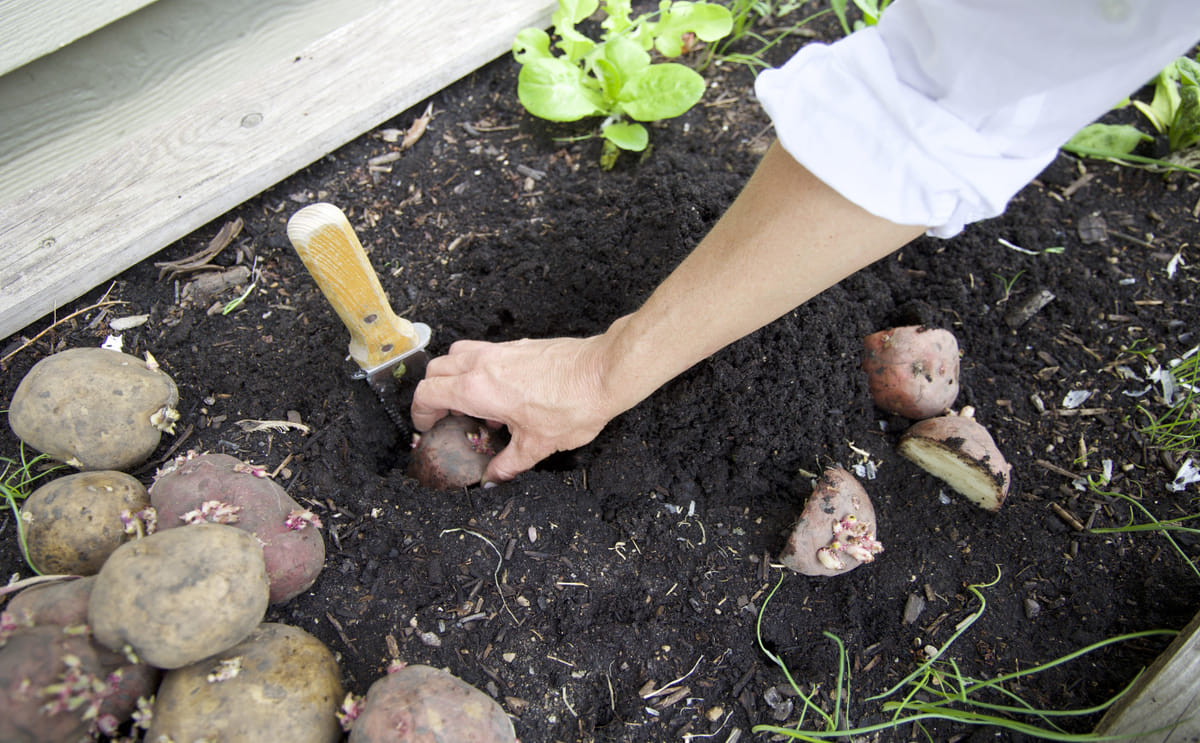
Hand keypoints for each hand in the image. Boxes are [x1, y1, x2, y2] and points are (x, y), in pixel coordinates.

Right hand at [411, 335, 619, 482]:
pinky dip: (478, 369)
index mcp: (477, 389)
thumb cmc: (572, 405)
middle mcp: (482, 364)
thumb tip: (491, 480)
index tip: (427, 428)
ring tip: (471, 403)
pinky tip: (501, 394)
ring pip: (456, 355)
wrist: (604, 372)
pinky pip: (483, 352)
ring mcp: (500, 350)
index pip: (427, 393)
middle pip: (435, 370)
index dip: (419, 413)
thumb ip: (508, 464)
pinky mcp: (518, 345)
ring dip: (453, 376)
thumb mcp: (537, 446)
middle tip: (444, 417)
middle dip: (432, 394)